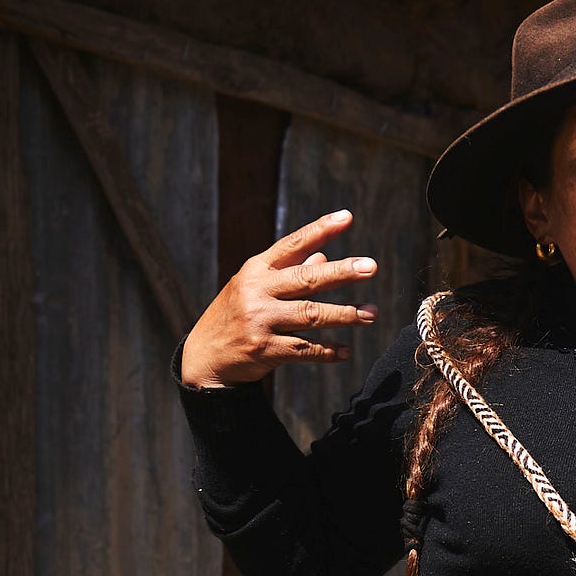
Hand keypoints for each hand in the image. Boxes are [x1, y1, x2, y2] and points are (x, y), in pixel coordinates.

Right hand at [180, 209, 378, 387]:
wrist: (204, 357)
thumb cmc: (237, 314)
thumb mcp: (255, 287)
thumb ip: (289, 272)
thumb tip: (323, 256)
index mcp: (256, 270)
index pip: (292, 245)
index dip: (320, 230)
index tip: (347, 217)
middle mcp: (257, 292)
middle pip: (306, 278)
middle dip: (341, 272)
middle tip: (371, 267)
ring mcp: (260, 321)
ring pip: (311, 315)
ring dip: (346, 314)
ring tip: (372, 313)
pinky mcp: (265, 350)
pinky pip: (306, 349)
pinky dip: (329, 351)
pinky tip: (346, 351)